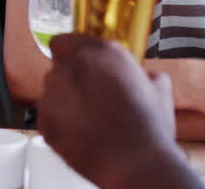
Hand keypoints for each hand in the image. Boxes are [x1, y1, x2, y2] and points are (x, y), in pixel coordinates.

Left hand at [40, 35, 187, 188]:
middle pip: (59, 66)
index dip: (71, 53)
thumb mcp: (159, 88)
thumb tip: (143, 76)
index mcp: (102, 53)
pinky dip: (59, 122)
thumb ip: (143, 73)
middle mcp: (74, 66)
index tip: (80, 66)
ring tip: (88, 119)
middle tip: (90, 97)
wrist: (136, 164)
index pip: (65, 41)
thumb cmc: (149, 128)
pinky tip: (80, 133)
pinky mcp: (45, 119)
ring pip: (52, 90)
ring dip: (64, 99)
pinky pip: (47, 114)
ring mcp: (55, 93)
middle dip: (71, 79)